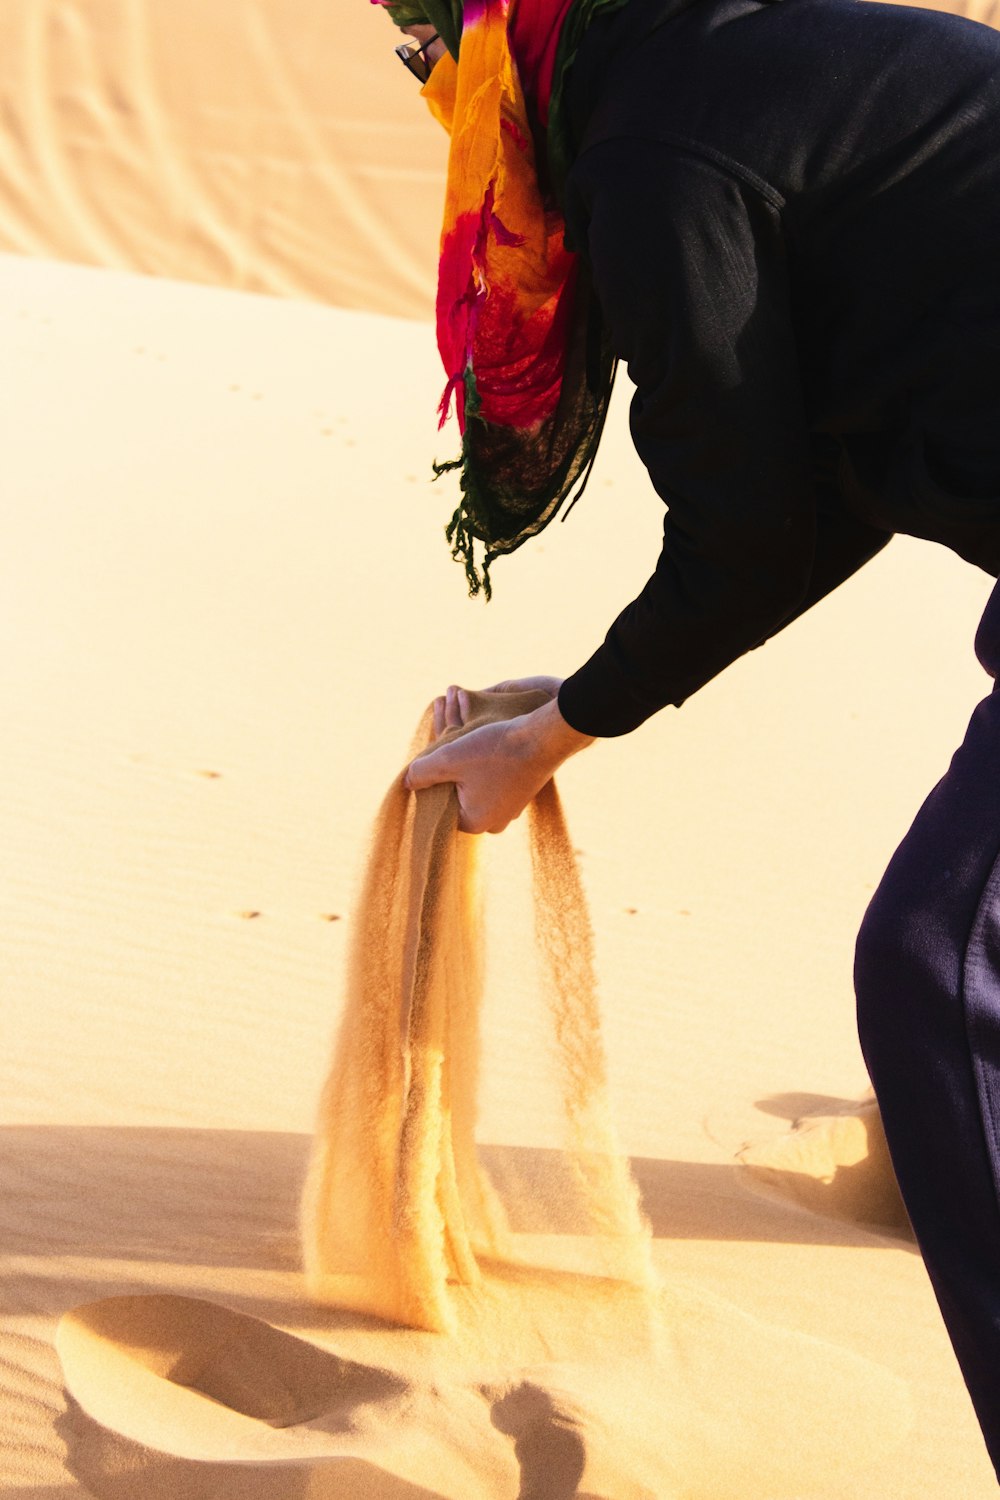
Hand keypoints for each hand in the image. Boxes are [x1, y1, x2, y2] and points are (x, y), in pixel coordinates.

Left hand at [407, 689, 593, 834]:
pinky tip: (484, 746)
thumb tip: (407, 782)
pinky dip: (482, 765)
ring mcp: (508, 809)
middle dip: (448, 771)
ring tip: (469, 743)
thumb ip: (421, 772)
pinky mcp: (519, 793)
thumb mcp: (449, 758)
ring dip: (465, 765)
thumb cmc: (496, 750)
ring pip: (473, 786)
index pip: (438, 805)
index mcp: (473, 823)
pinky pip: (490, 781)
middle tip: (451, 747)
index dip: (431, 781)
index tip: (436, 758)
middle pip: (455, 796)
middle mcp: (493, 823)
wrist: (544, 737)